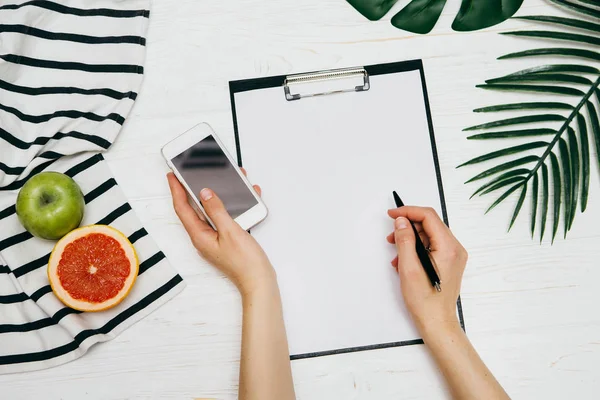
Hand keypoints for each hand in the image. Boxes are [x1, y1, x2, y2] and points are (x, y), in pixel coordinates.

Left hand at [167, 170, 274, 295]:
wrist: (258, 281)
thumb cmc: (245, 262)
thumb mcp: (230, 231)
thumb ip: (217, 210)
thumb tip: (205, 193)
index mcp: (200, 236)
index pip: (182, 209)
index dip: (176, 190)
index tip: (172, 175)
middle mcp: (204, 237)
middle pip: (193, 209)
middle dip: (191, 190)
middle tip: (187, 175)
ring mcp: (214, 239)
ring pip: (210, 212)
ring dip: (215, 196)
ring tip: (219, 182)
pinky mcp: (226, 239)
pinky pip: (223, 218)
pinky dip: (229, 206)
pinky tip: (241, 200)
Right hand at [386, 206, 466, 337]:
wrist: (437, 322)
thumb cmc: (425, 300)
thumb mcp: (409, 267)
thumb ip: (405, 240)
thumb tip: (402, 221)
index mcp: (449, 247)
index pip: (428, 217)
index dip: (408, 212)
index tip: (392, 214)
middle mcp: (455, 249)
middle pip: (429, 224)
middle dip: (408, 227)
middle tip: (391, 235)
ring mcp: (454, 256)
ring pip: (429, 235)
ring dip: (410, 240)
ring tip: (396, 253)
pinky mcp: (449, 262)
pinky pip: (432, 246)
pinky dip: (417, 249)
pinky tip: (404, 261)